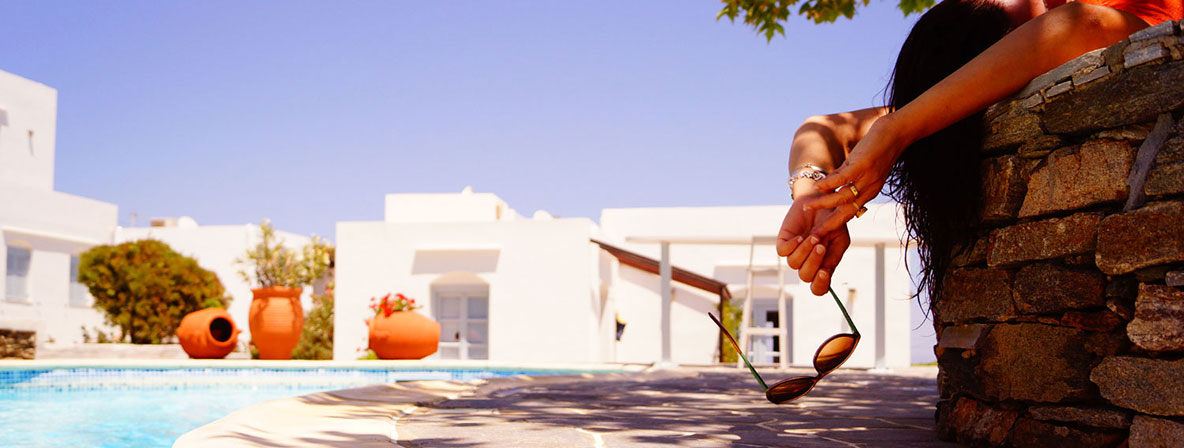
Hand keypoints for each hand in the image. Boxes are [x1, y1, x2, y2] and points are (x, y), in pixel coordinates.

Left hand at [777, 203, 851, 295]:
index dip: (820, 285)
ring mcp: (794, 253)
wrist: (823, 200)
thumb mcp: (840, 240)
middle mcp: (807, 263)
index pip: (818, 288)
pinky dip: (792, 246)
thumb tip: (824, 272)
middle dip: (813, 262)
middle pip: (805, 276)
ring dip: (805, 250)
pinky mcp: (784, 242)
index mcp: (823, 266)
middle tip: (821, 245)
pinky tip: (800, 237)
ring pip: (794, 263)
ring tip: (815, 236)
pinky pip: (783, 252)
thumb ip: (833, 256)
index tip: (824, 272)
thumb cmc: (834, 222)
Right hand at [797, 117, 905, 235]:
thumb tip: (825, 188)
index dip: (833, 226)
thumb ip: (844, 179)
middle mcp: (869, 190)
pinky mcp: (863, 165)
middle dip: (828, 226)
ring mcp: (866, 179)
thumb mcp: (860, 168)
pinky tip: (818, 187)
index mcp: (868, 192)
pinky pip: (843, 179)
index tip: (820, 236)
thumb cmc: (877, 149)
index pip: (849, 214)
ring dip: (824, 204)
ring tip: (808, 207)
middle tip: (813, 236)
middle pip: (846, 213)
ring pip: (842, 198)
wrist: (895, 133)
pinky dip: (829, 184)